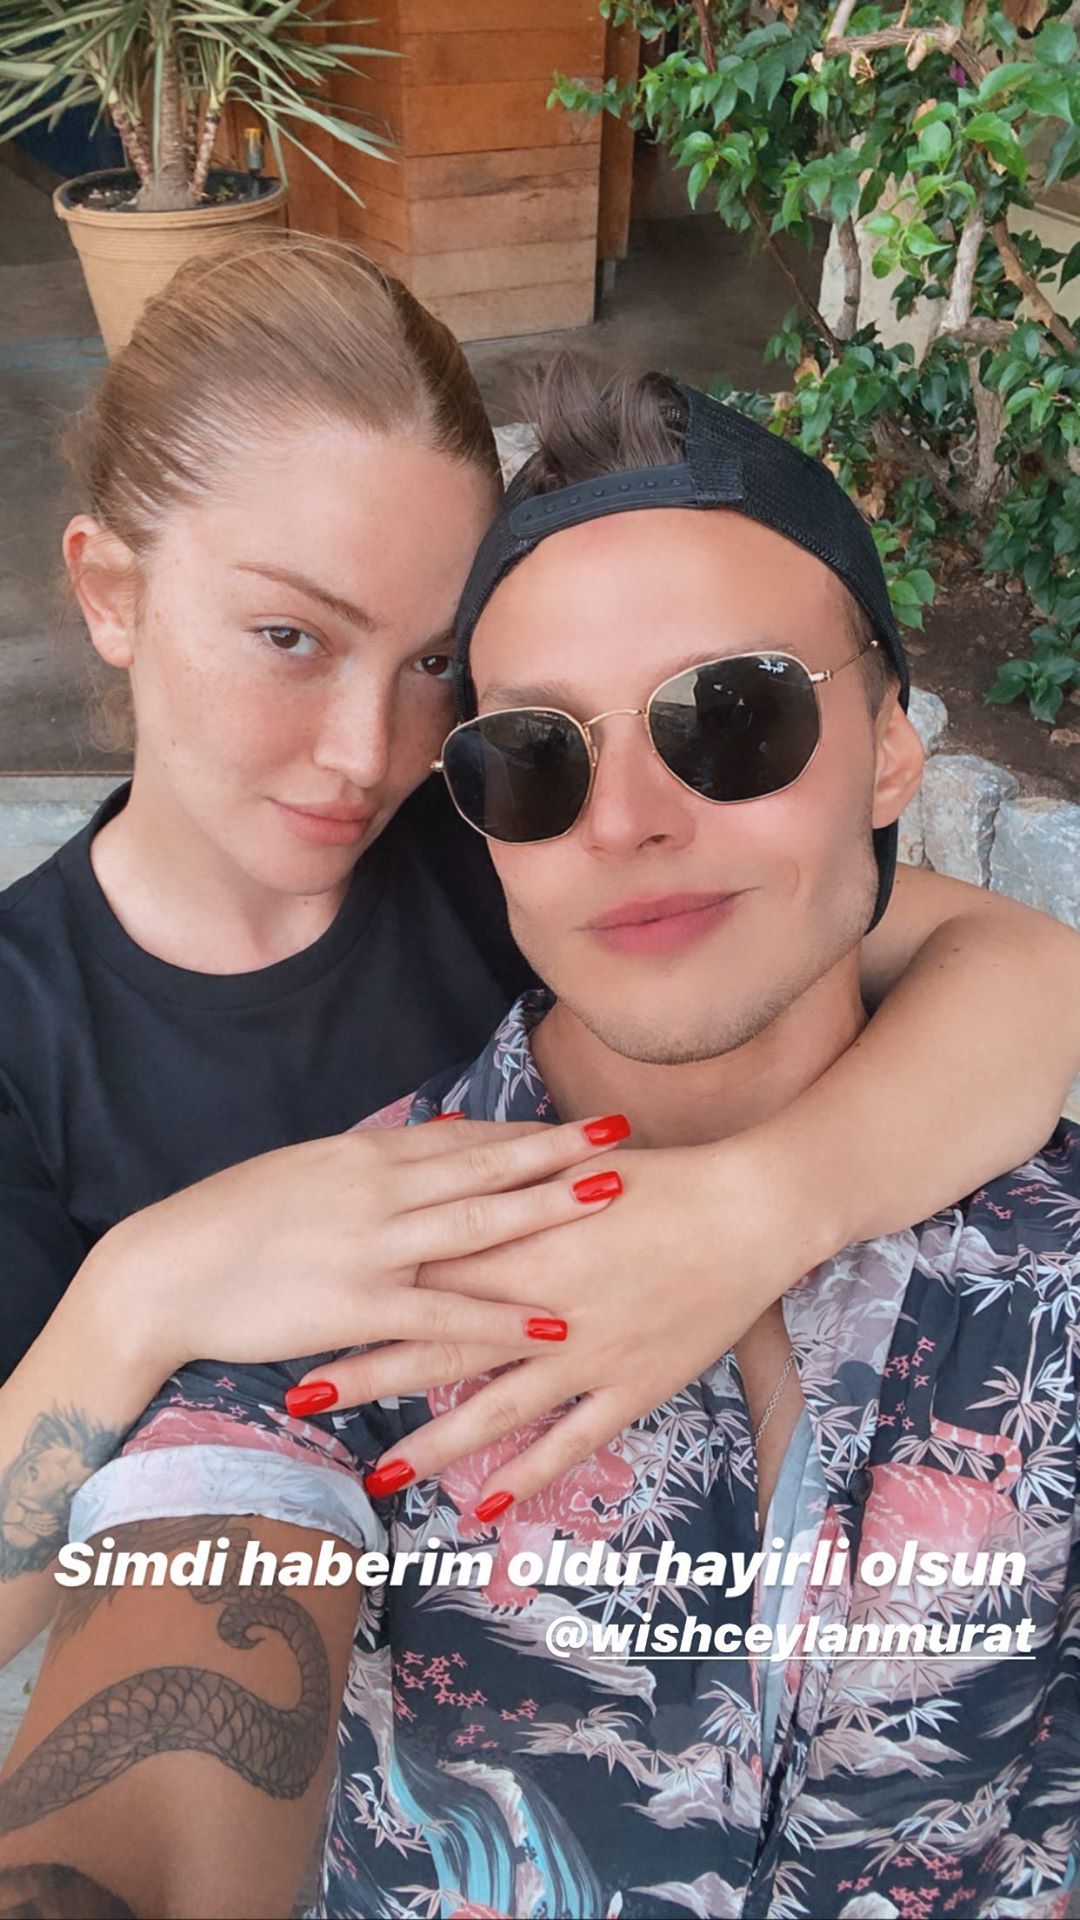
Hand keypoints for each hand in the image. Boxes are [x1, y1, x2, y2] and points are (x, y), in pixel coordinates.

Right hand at [80, 1117, 629, 1383]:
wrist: (164, 1272)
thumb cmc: (231, 1222)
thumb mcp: (306, 1171)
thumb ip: (375, 1160)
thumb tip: (439, 1133)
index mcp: (364, 1156)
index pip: (463, 1138)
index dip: (525, 1132)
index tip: (576, 1125)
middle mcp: (377, 1191)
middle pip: (485, 1165)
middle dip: (558, 1150)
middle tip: (619, 1135)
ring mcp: (371, 1247)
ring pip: (477, 1225)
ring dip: (547, 1210)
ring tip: (609, 1199)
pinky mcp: (357, 1306)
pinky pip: (445, 1314)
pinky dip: (501, 1319)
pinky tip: (550, 1324)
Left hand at [296, 1129, 832, 1514]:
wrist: (747, 1211)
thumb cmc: (661, 1183)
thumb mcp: (572, 1171)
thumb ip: (507, 1184)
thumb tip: (446, 1177)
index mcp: (524, 1244)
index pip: (423, 1274)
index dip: (362, 1292)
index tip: (303, 1307)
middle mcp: (544, 1305)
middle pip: (441, 1341)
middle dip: (369, 1371)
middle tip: (302, 1395)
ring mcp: (588, 1353)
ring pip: (496, 1406)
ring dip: (435, 1441)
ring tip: (380, 1475)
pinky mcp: (631, 1385)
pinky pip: (571, 1437)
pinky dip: (528, 1471)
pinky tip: (485, 1503)